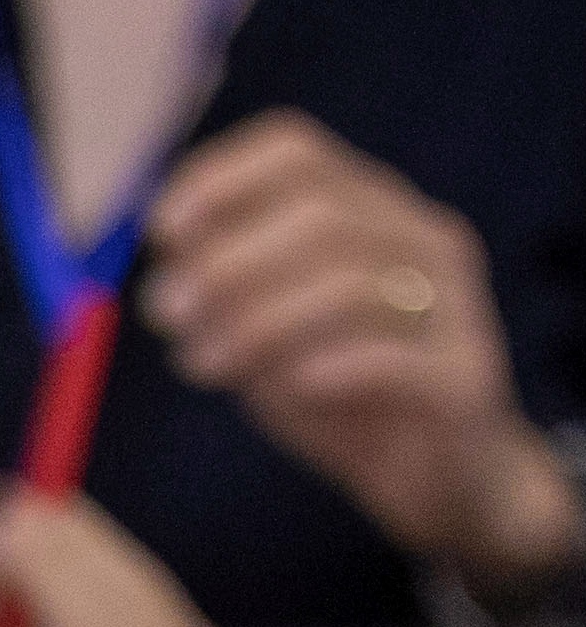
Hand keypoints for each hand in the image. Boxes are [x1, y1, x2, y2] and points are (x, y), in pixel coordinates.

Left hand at [141, 115, 575, 599]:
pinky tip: (291, 388)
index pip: (297, 152)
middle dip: (226, 263)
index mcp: (370, 207)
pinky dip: (324, 368)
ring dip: (255, 323)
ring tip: (203, 364)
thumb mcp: (258, 328)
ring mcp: (457, 305)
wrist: (433, 474)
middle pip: (320, 213)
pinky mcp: (465, 378)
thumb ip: (217, 282)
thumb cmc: (332, 387)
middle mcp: (422, 239)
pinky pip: (391, 358)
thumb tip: (164, 250)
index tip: (161, 232)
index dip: (218, 180)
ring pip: (349, 285)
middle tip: (168, 314)